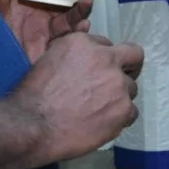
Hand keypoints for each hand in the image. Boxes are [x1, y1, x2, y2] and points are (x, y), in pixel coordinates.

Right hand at [12, 31, 142, 162]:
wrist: (34, 125)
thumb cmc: (34, 94)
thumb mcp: (48, 57)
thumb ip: (73, 50)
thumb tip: (87, 43)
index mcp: (85, 43)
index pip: (107, 45)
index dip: (102, 58)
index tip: (96, 70)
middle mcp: (106, 60)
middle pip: (134, 57)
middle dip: (128, 67)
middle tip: (116, 81)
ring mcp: (118, 85)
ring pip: (132, 88)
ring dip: (120, 96)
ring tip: (100, 109)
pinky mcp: (124, 110)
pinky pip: (131, 112)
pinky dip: (120, 118)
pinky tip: (103, 122)